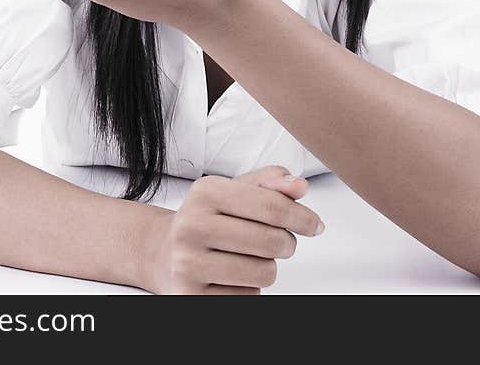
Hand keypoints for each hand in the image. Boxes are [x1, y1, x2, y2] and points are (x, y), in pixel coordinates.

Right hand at [143, 165, 324, 294]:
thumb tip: (299, 186)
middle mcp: (191, 225)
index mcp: (205, 192)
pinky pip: (248, 297)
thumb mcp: (235, 190)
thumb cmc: (210, 218)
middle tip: (279, 241)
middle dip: (286, 243)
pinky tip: (231, 276)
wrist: (164, 252)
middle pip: (272, 241)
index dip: (302, 217)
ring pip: (264, 273)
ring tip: (250, 257)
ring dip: (267, 267)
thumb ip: (271, 183)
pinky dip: (249, 288)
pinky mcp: (190, 297)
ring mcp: (188, 263)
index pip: (270, 205)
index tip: (316, 225)